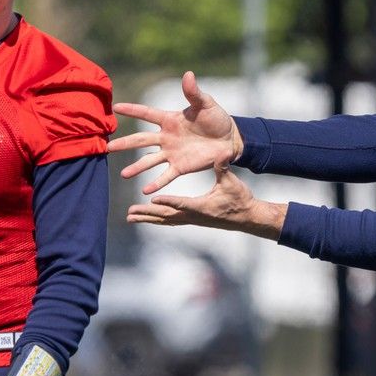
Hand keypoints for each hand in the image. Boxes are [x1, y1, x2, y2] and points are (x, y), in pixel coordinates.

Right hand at [109, 71, 243, 193]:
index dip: (132, 110)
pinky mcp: (181, 166)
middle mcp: (166, 137)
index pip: (146, 114)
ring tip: (123, 174)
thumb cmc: (216, 118)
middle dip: (124, 144)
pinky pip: (166, 175)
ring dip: (136, 167)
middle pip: (140, 140)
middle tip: (107, 148)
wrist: (229, 139)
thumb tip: (188, 74)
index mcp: (169, 120)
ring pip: (149, 161)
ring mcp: (172, 153)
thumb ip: (194, 92)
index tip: (115, 107)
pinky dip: (156, 183)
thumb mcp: (205, 104)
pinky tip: (145, 191)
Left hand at [127, 167, 286, 240]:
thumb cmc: (240, 199)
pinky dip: (157, 218)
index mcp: (202, 207)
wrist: (246, 217)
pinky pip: (171, 219)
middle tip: (130, 213)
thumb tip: (221, 155)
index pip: (183, 204)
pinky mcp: (192, 219)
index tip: (154, 200)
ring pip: (166, 220)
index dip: (169, 201)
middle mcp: (193, 216)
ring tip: (129, 217)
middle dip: (148, 214)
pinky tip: (147, 217)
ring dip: (148, 218)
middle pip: (167, 216)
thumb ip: (223, 170)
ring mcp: (191, 219)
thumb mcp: (232, 183)